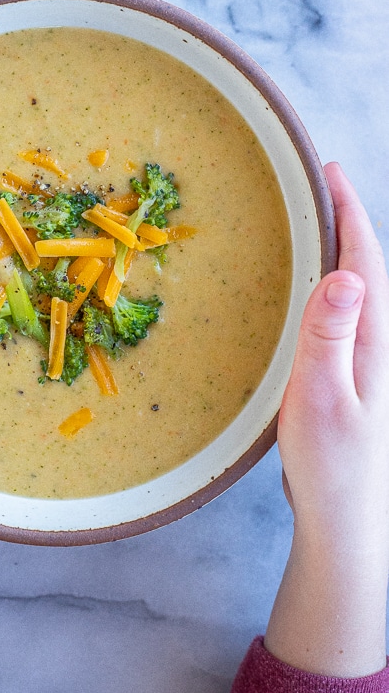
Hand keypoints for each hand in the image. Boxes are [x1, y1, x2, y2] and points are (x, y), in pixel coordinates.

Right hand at [265, 162, 388, 676]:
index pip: (364, 258)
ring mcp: (368, 360)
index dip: (348, 210)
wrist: (349, 522)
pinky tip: (312, 289)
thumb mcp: (324, 401)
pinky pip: (345, 311)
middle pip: (367, 264)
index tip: (328, 170)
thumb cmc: (334, 469)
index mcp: (375, 340)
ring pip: (359, 286)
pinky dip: (331, 282)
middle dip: (346, 217)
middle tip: (318, 182)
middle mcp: (378, 342)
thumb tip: (342, 274)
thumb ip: (331, 337)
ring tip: (314, 220)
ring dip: (340, 247)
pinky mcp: (353, 376)